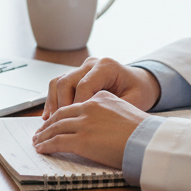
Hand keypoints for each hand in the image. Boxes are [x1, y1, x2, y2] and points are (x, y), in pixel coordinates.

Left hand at [32, 90, 148, 168]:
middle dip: (48, 124)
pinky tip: (42, 149)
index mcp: (100, 97)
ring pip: (55, 127)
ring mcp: (84, 123)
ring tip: (37, 141)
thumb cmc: (143, 132)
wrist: (149, 141)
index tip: (55, 119)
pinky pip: (57, 141)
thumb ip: (109, 111)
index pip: (74, 103)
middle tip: (40, 131)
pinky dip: (46, 145)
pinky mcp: (81, 140)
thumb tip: (101, 123)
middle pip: (61, 114)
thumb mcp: (125, 110)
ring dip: (43, 135)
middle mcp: (90, 106)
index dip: (61, 113)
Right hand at [42, 56, 160, 119]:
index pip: (84, 85)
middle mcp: (91, 64)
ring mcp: (82, 68)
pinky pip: (58, 85)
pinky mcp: (76, 75)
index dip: (77, 105)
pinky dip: (53, 100)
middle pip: (66, 82)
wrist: (140, 83)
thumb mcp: (134, 101)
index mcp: (106, 67)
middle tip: (61, 126)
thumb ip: (115, 108)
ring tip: (51, 123)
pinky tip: (50, 116)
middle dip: (62, 106)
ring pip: (58, 82)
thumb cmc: (139, 92)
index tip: (75, 124)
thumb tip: (96, 124)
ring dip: (53, 103)